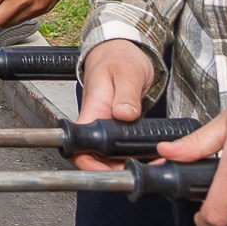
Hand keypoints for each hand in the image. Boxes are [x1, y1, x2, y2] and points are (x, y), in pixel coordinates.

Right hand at [73, 40, 158, 170]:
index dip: (88, 164)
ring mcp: (106, 125)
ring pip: (107, 156)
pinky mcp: (116, 126)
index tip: (107, 174)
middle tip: (138, 176)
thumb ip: (126, 95)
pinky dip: (131, 157)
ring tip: (148, 169)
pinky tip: (148, 159)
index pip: (79, 145)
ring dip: (123, 166)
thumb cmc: (120, 57)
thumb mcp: (128, 72)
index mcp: (93, 109)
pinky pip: (119, 148)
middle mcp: (96, 120)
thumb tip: (124, 114)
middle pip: (92, 157)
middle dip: (113, 172)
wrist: (122, 49)